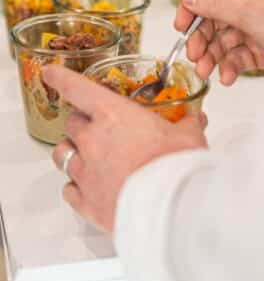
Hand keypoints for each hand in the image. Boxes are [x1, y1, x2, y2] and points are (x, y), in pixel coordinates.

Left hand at [43, 65, 207, 233]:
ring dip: (72, 150)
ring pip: (62, 154)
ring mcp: (85, 172)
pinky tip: (89, 186)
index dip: (61, 77)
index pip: (77, 88)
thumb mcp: (188, 137)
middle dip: (81, 122)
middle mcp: (92, 140)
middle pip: (71, 122)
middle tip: (96, 127)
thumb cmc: (176, 165)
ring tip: (87, 155)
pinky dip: (76, 185)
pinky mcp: (86, 202)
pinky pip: (69, 190)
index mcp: (113, 115)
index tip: (51, 73)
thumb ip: (188, 124)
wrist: (171, 207)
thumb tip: (195, 118)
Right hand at [175, 0, 263, 84]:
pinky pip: (237, 55)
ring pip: (224, 40)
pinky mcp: (261, 47)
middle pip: (214, 18)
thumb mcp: (250, 12)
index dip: (193, 6)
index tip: (181, 24)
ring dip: (212, 57)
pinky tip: (227, 77)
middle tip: (193, 56)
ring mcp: (256, 26)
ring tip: (205, 72)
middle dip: (202, 39)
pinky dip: (230, 67)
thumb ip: (214, 5)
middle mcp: (251, 2)